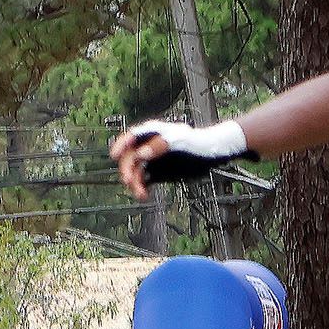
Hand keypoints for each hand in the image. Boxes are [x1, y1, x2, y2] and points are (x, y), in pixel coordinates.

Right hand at [110, 120, 243, 197]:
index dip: (121, 145)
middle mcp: (151, 145)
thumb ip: (160, 145)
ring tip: (140, 194)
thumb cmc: (199, 142)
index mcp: (154, 132)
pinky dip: (142, 188)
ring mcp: (155, 159)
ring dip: (135, 182)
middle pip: (131, 157)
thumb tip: (140, 154)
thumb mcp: (181, 141)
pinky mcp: (160, 172)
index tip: (114, 155)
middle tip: (129, 181)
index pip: (132, 136)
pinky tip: (144, 195)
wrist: (214, 152)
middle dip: (128, 169)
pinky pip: (145, 180)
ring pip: (137, 171)